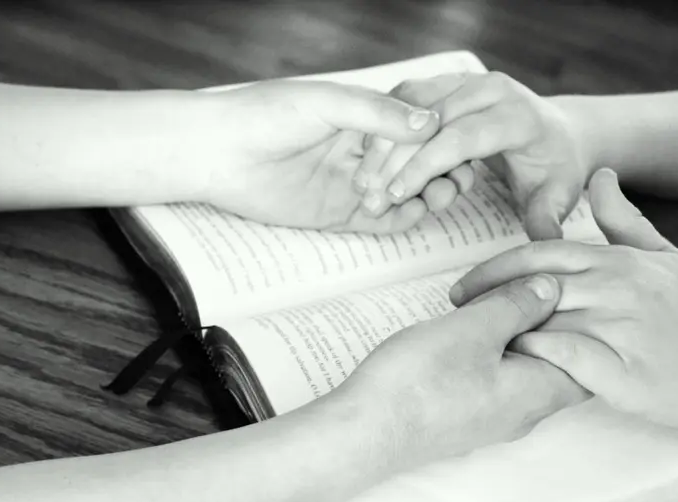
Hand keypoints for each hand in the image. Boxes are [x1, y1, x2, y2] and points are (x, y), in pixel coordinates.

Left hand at [197, 79, 440, 232]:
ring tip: (441, 195)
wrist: (217, 153)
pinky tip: (416, 212)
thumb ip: (377, 114)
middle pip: (418, 164)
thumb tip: (430, 123)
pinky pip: (382, 222)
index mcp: (363, 117)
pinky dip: (404, 219)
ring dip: (428, 195)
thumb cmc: (265, 114)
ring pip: (406, 194)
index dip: (441, 140)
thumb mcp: (327, 103)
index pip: (416, 130)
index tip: (460, 146)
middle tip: (459, 177)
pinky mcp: (339, 214)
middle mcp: (364, 151)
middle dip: (442, 171)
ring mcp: (354, 184)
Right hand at [332, 273, 589, 464]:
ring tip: (498, 301)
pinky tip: (473, 328)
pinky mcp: (467, 417)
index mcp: (538, 392)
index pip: (590, 360)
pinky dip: (497, 351)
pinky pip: (500, 381)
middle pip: (559, 363)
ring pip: (527, 371)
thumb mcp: (475, 328)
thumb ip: (519, 305)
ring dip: (519, 335)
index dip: (585, 320)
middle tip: (532, 287)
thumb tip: (551, 289)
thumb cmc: (420, 382)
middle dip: (551, 323)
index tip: (568, 286)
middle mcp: (525, 413)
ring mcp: (495, 419)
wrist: (365, 431)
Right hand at [353, 72, 586, 239]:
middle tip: (368, 195)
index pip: (460, 138)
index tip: (396, 195)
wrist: (558, 132)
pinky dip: (385, 127)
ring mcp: (468, 81)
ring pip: (411, 104)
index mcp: (517, 115)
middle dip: (393, 158)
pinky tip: (369, 160)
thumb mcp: (558, 195)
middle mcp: (491, 90)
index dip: (423, 166)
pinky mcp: (450, 82)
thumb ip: (547, 218)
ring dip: (382, 142)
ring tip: (363, 181)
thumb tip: (545, 240)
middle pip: (428, 120)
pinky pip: (407, 99)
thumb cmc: (555, 167)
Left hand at [448, 169, 677, 437]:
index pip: (538, 255)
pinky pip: (563, 361)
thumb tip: (599, 176)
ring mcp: (622, 329)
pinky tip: (511, 371)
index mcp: (619, 260)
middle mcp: (617, 288)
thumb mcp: (668, 258)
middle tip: (452, 313)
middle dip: (482, 298)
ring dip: (500, 333)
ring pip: (540, 321)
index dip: (492, 270)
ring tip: (468, 347)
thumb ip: (626, 220)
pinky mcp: (626, 374)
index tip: (464, 286)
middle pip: (528, 285)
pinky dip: (532, 362)